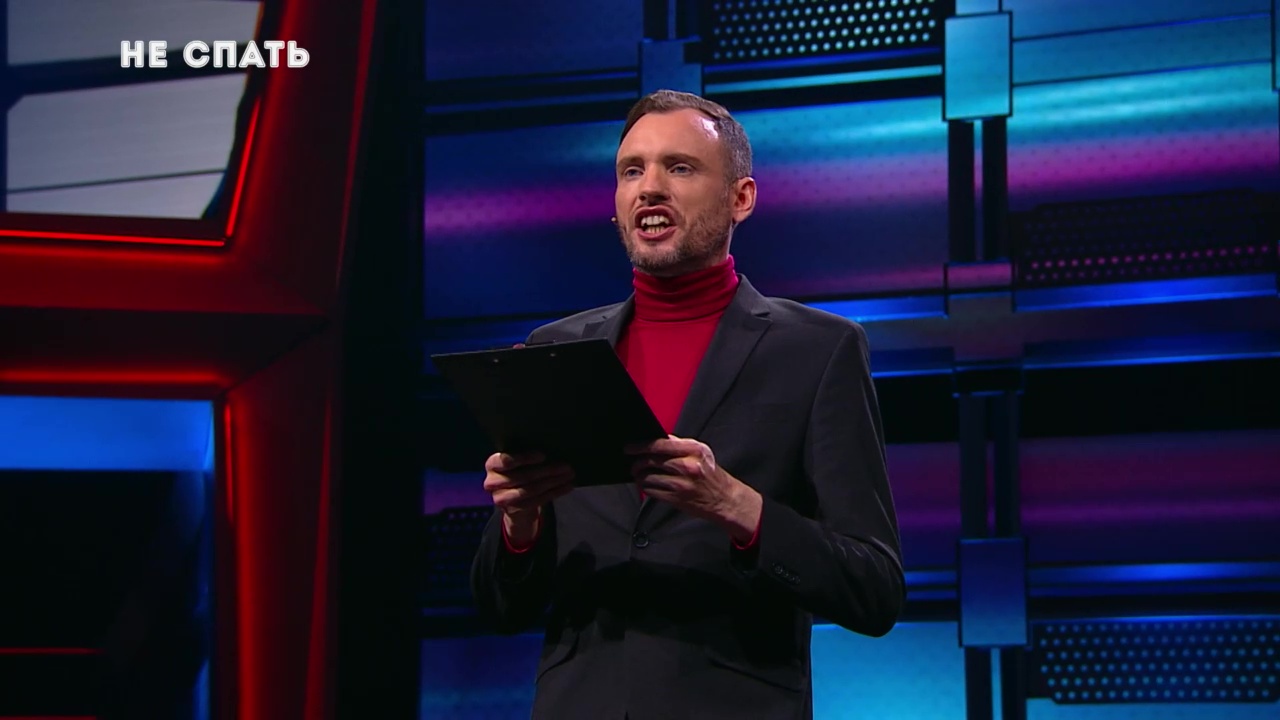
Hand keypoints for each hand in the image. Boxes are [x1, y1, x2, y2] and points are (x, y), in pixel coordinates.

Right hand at [483, 452, 574, 544]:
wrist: (511, 498)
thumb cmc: (518, 472)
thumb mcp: (517, 462)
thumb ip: (526, 457)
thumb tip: (553, 451)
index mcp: (492, 464)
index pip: (506, 460)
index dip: (525, 458)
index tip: (543, 456)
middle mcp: (492, 482)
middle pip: (522, 476)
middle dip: (547, 471)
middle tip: (566, 466)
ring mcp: (500, 498)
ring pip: (531, 490)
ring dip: (553, 482)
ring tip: (569, 476)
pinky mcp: (511, 509)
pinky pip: (536, 501)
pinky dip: (554, 493)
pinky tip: (566, 487)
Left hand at [626, 435, 761, 543]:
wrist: (724, 499)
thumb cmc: (711, 474)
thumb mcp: (701, 453)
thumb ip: (679, 445)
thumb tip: (659, 439)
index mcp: (693, 450)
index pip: (660, 444)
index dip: (640, 446)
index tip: (629, 448)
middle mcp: (687, 466)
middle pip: (650, 461)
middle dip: (637, 463)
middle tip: (633, 464)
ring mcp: (681, 484)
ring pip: (648, 477)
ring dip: (639, 476)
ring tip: (640, 475)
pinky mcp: (676, 498)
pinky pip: (651, 491)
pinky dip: (646, 487)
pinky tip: (647, 485)